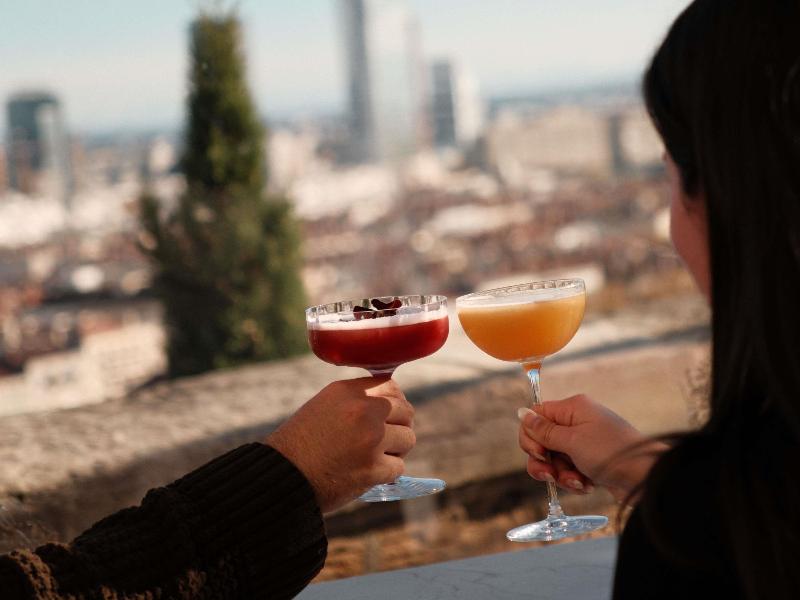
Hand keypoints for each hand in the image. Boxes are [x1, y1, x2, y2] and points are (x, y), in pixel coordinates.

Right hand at [265, 377, 414, 512]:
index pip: (391, 386)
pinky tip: (369, 473)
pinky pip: (398, 467)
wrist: (282, 476)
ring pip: (408, 439)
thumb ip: (355, 400)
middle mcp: (363, 410)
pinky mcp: (373, 469)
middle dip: (400, 425)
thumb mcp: (324, 406)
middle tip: (386, 439)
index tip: (389, 414)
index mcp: (349, 392)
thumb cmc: (300, 443)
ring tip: (375, 456)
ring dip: (395, 450)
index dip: (394, 401)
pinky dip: (387, 473)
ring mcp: (371, 439)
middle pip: (406, 411)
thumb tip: (389, 402)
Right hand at [518, 394, 665, 500]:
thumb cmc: (611, 452)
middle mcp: (577, 422)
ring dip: (560, 474)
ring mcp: (584, 443)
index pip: (536, 415)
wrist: (645, 477)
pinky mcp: (590, 461)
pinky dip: (574, 480)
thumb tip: (521, 412)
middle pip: (542, 440)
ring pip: (554, 459)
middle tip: (552, 473)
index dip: (530, 436)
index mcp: (572, 409)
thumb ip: (543, 430)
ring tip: (577, 481)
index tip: (540, 453)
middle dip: (544, 461)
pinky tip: (587, 485)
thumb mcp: (572, 441)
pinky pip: (569, 470)